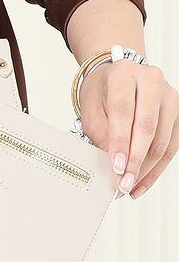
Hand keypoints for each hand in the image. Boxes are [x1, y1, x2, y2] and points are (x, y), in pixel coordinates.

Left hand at [78, 58, 178, 197]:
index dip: (120, 143)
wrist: (117, 78)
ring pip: (162, 140)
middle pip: (147, 127)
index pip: (123, 112)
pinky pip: (171, 145)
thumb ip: (101, 134)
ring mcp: (169, 96)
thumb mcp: (91, 109)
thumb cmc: (103, 92)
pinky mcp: (177, 113)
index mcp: (124, 75)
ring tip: (130, 186)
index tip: (116, 167)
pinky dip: (156, 168)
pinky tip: (142, 181)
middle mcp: (151, 81)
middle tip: (123, 183)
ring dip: (146, 169)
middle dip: (135, 161)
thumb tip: (113, 166)